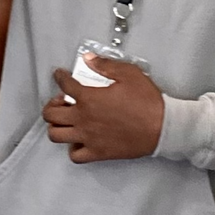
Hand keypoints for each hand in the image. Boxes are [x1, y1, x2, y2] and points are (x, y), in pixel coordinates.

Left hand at [43, 58, 163, 161]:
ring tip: (67, 121)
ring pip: (55, 135)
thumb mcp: (129, 74)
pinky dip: (73, 148)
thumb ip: (106, 65)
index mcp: (89, 98)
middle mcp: (83, 118)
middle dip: (52, 104)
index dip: (60, 77)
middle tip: (63, 101)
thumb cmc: (148, 102)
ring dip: (57, 126)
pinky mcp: (97, 152)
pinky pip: (74, 155)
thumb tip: (89, 59)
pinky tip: (79, 141)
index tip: (60, 75)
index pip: (65, 85)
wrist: (163, 127)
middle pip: (50, 113)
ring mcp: (88, 137)